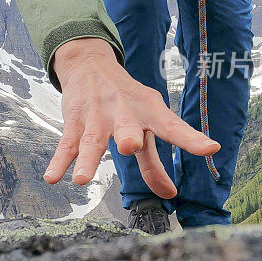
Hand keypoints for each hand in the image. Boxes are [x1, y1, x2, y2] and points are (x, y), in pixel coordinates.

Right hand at [44, 38, 220, 198]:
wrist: (90, 65)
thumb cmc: (126, 101)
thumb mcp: (144, 125)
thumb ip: (154, 162)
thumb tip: (169, 195)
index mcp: (149, 111)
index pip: (172, 126)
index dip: (191, 138)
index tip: (210, 148)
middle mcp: (124, 111)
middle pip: (127, 126)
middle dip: (128, 136)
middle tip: (129, 147)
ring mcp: (97, 116)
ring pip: (91, 139)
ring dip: (87, 159)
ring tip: (82, 180)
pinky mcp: (74, 121)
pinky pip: (66, 143)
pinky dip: (58, 161)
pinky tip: (52, 177)